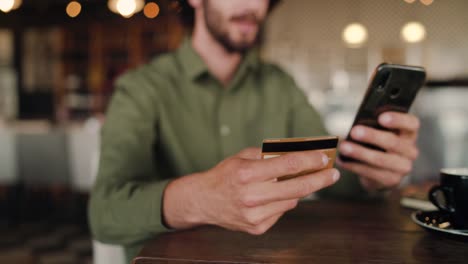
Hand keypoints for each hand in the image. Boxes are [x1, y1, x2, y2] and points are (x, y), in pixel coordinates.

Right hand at [163, 147, 339, 233]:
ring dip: (296, 191)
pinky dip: (281, 202)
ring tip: (290, 183)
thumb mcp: (243, 157)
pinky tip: (270, 197)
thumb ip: (269, 156)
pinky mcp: (257, 228)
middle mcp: (251, 196)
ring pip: (291, 201)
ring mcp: (254, 215)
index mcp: (247, 173)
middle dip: (319, 179)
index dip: (309, 160)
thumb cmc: (225, 174)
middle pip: (296, 188)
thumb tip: (300, 156)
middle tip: (334, 174)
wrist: (203, 201)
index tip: (324, 157)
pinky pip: (280, 212)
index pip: (287, 165)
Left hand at [337, 112, 419, 190]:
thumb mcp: (380, 132)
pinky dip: (354, 166)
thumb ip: (374, 126)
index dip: (398, 120)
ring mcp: (403, 167)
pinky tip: (342, 160)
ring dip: (360, 153)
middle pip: (393, 142)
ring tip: (343, 147)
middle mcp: (410, 150)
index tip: (381, 117)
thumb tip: (357, 125)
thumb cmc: (378, 144)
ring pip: (381, 160)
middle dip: (372, 136)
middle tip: (354, 131)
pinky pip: (371, 173)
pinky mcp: (392, 180)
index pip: (411, 123)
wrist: (382, 170)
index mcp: (409, 133)